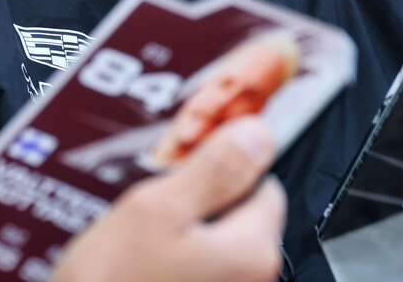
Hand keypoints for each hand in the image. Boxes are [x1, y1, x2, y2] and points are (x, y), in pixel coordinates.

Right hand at [51, 116, 285, 281]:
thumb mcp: (156, 208)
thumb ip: (215, 170)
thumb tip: (256, 135)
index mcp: (252, 251)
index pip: (263, 183)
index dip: (220, 171)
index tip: (183, 173)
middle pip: (239, 216)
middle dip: (199, 205)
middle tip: (152, 210)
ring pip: (214, 243)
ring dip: (182, 234)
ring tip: (139, 242)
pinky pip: (197, 268)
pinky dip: (173, 263)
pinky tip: (141, 267)